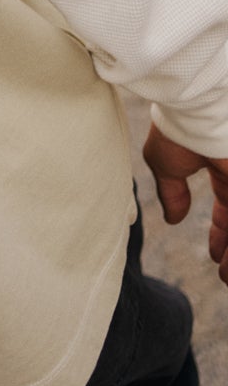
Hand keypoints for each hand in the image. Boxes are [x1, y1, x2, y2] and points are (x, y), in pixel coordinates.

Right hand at [142, 124, 227, 284]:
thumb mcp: (164, 163)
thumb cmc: (177, 127)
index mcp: (221, 166)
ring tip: (226, 277)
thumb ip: (171, 191)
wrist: (194, 109)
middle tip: (225, 276)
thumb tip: (174, 218)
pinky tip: (227, 265)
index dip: (222, 234)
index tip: (216, 256)